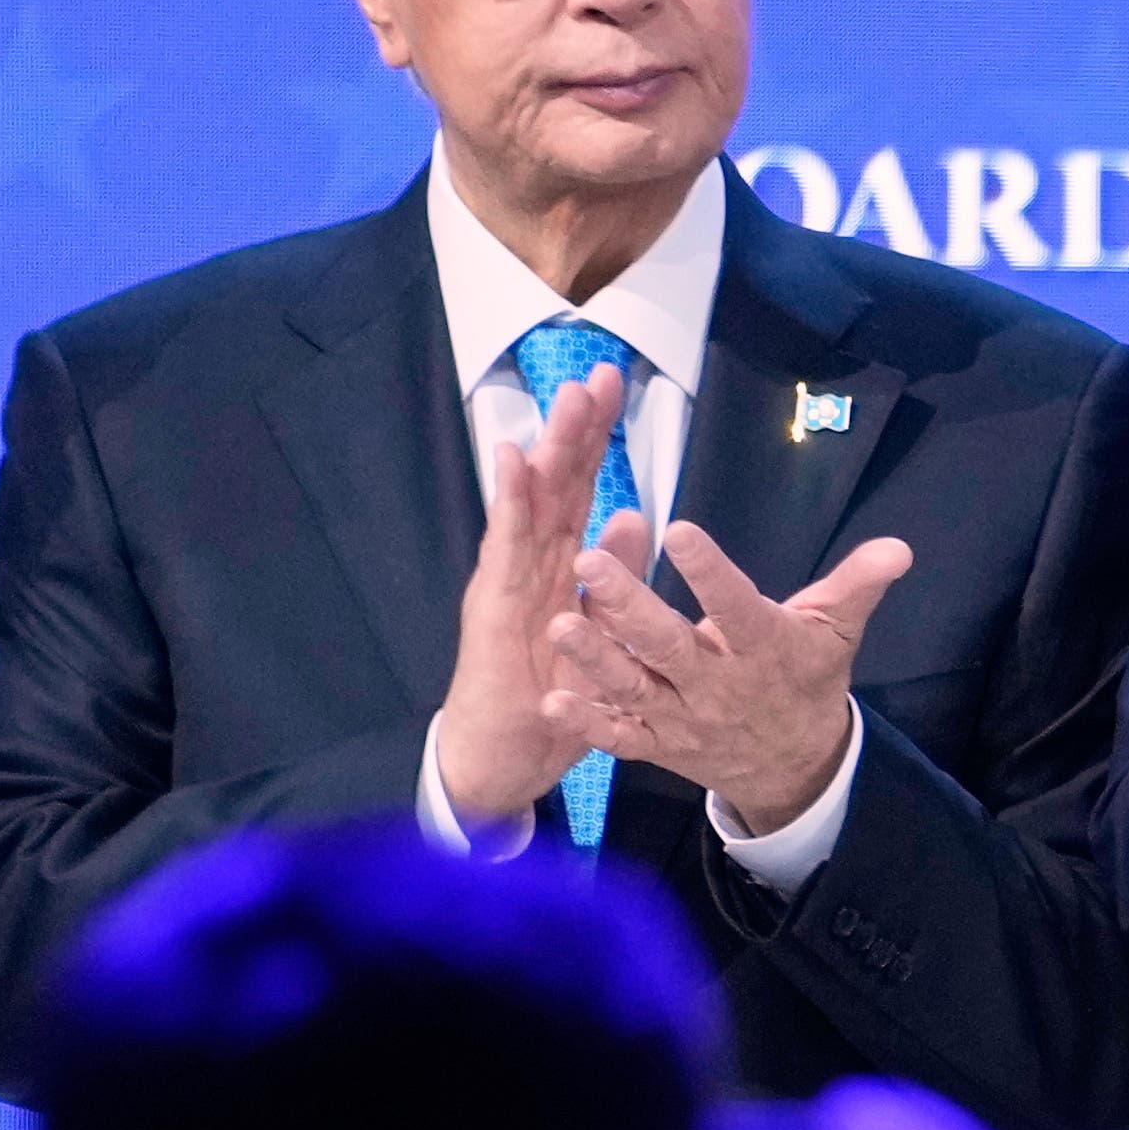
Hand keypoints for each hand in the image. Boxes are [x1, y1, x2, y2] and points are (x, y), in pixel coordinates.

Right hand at [431, 364, 621, 821]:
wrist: (502, 754)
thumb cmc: (551, 693)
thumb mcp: (602, 633)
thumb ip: (615, 577)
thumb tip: (636, 519)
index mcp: (560, 565)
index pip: (582, 490)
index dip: (597, 440)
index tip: (618, 389)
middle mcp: (530, 563)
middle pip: (556, 484)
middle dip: (576, 429)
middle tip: (596, 374)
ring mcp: (507, 579)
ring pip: (529, 502)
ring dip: (546, 450)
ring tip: (561, 400)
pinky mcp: (492, 606)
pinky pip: (503, 547)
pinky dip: (508, 501)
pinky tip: (511, 460)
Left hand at [549, 517, 908, 838]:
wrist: (794, 767)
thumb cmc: (806, 681)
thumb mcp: (837, 632)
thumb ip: (859, 586)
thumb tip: (900, 547)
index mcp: (763, 649)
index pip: (737, 607)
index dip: (711, 571)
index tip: (680, 531)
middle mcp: (718, 685)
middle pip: (669, 645)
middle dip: (628, 606)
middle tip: (589, 562)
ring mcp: (684, 719)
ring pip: (633, 687)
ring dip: (594, 659)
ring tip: (558, 623)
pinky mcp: (659, 745)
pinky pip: (620, 737)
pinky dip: (588, 724)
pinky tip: (553, 701)